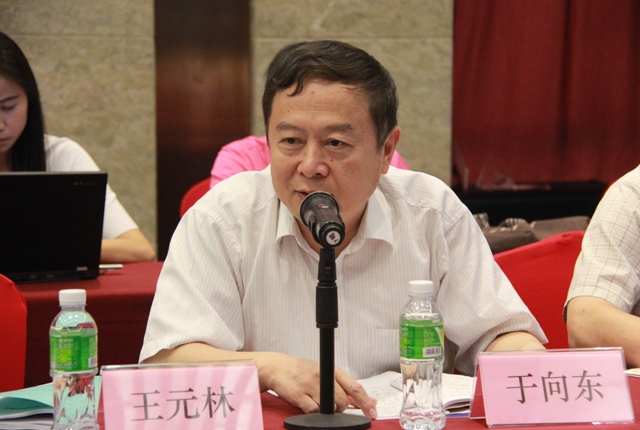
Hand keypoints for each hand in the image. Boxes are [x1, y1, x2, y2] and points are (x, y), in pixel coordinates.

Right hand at [263, 353, 377, 418]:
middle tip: (333, 406)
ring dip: (328, 410)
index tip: (372, 412)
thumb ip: (345, 387)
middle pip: (343, 401)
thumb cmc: (303, 371)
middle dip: (341, 408)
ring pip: (330, 407)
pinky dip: (314, 412)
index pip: (354, 387)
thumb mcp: (326, 373)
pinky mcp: (300, 396)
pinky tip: (309, 405)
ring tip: (318, 402)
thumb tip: (368, 400)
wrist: (278, 368)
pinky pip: (314, 411)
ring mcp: (311, 386)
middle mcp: (323, 377)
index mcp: (332, 370)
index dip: (366, 402)